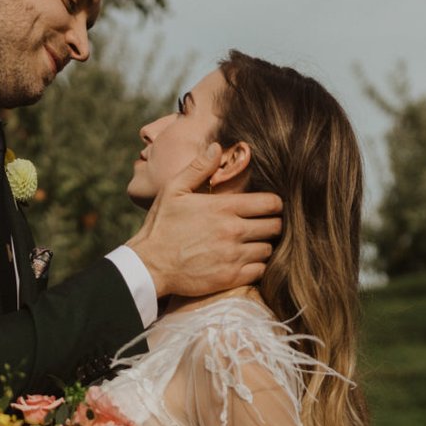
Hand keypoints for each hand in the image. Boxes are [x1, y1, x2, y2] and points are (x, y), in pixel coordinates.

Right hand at [126, 156, 281, 298]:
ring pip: (269, 249)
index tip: (269, 206)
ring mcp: (233, 256)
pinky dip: (257, 266)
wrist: (150, 265)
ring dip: (264, 245)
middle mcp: (233, 231)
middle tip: (263, 225)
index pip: (271, 203)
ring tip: (252, 243)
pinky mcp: (230, 278)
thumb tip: (217, 147)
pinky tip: (245, 261)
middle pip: (275, 226)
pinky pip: (260, 270)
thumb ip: (198, 167)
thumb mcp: (174, 190)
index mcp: (223, 207)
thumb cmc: (161, 226)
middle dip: (273, 224)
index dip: (275, 204)